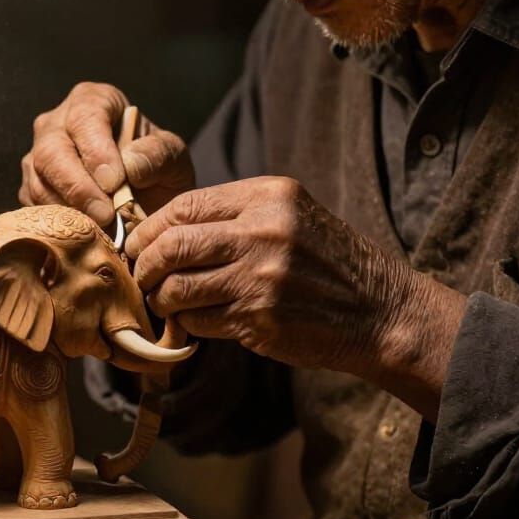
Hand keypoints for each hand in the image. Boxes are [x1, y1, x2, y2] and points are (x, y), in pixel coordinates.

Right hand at [19, 82, 194, 226]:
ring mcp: (38, 157)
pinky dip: (59, 226)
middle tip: (106, 215)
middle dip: (78, 187)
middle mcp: (57, 124)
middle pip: (51, 151)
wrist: (148, 196)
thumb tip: (129, 166)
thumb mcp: (173, 156)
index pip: (85, 118)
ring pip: (38, 182)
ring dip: (68, 210)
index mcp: (93, 101)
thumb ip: (158, 154)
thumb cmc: (157, 167)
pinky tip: (85, 236)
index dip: (97, 151)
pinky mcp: (32, 189)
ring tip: (101, 230)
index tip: (115, 182)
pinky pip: (35, 208)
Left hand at [125, 177, 466, 420]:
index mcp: (268, 197)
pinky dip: (187, 322)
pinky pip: (199, 320)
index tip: (139, 243)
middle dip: (146, 263)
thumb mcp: (290, 215)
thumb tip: (165, 228)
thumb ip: (234, 214)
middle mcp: (263, 232)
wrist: (380, 310)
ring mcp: (261, 278)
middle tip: (141, 275)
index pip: (185, 205)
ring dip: (161, 298)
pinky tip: (194, 319)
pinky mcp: (260, 319)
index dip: (151, 227)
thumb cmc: (328, 262)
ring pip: (179, 288)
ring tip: (164, 300)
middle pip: (173, 245)